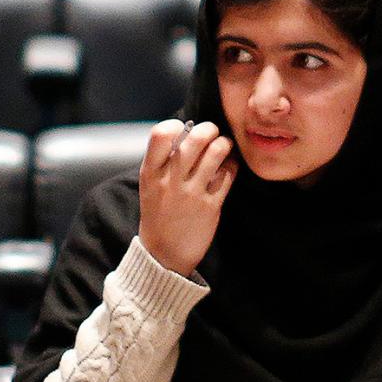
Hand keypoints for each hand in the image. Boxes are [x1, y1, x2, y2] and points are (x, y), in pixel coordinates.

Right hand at [137, 118, 234, 277]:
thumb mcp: (150, 185)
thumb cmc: (158, 213)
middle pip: (195, 139)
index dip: (176, 126)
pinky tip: (227, 168)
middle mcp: (170, 181)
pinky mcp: (211, 206)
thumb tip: (187, 131)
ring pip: (216, 153)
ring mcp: (191, 194)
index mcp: (150, 173)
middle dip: (209, 129)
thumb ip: (163, 161)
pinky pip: (228, 175)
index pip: (161, 134)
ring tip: (223, 147)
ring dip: (223, 144)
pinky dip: (231, 166)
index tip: (183, 131)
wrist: (163, 255)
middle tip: (212, 133)